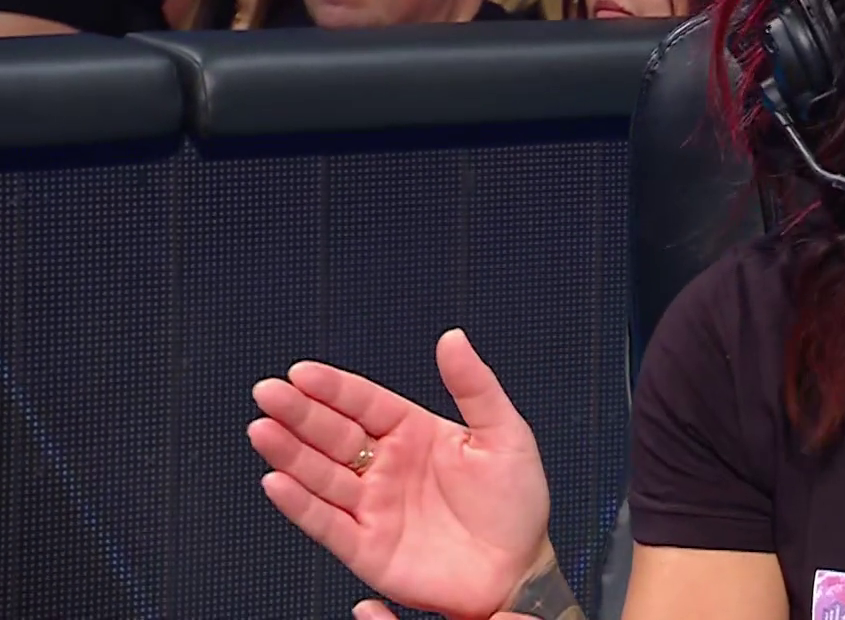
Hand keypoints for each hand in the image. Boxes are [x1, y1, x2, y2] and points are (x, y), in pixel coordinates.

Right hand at [249, 329, 551, 619]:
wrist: (519, 569)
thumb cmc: (515, 503)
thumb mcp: (504, 434)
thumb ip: (474, 386)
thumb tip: (453, 339)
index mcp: (415, 433)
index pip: (365, 403)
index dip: (332, 388)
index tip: (301, 372)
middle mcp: (387, 466)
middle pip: (333, 434)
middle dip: (298, 414)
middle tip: (267, 393)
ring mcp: (373, 506)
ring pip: (321, 475)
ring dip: (289, 453)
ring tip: (262, 430)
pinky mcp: (366, 547)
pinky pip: (326, 523)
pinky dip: (299, 504)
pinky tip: (276, 481)